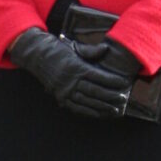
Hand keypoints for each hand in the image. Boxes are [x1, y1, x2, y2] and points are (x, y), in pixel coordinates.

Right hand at [10, 28, 129, 118]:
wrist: (37, 57)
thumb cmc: (58, 50)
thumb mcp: (74, 47)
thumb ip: (91, 51)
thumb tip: (106, 49)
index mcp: (76, 67)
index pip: (98, 76)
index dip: (112, 81)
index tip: (124, 83)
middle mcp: (70, 81)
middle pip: (95, 91)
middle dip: (110, 96)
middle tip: (123, 99)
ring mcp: (64, 91)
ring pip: (87, 101)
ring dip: (102, 106)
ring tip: (115, 109)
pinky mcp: (60, 97)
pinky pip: (76, 108)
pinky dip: (89, 112)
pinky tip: (99, 114)